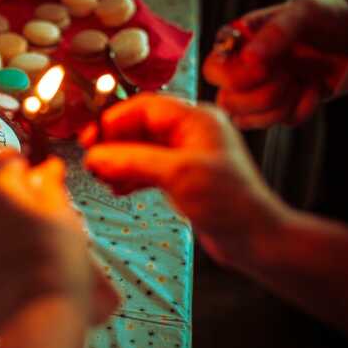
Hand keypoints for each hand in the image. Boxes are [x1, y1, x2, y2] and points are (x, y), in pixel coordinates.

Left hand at [0, 152, 118, 329]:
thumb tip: (47, 167)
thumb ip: (50, 182)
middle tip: (47, 209)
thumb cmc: (55, 260)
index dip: (26, 162)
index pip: (6, 160)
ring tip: (36, 237)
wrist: (36, 318)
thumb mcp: (62, 212)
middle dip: (18, 194)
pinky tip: (21, 256)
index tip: (41, 172)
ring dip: (7, 218)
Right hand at [82, 94, 290, 268]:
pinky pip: (148, 169)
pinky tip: (117, 188)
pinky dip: (130, 177)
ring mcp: (186, 156)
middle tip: (90, 159)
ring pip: (141, 150)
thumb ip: (133, 161)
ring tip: (101, 177)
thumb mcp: (178, 175)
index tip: (91, 136)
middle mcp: (191, 132)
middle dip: (114, 143)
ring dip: (119, 162)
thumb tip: (95, 155)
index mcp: (196, 119)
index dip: (115, 119)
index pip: (146, 107)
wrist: (256, 240)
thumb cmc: (229, 203)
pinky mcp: (183, 178)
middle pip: (140, 127)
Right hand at [203, 0, 347, 128]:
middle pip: (227, 103)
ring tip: (299, 80)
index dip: (235, 78)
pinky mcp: (279, 109)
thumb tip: (248, 58)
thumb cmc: (324, 17)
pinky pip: (280, 123)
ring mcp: (258, 92)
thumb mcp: (303, 12)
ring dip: (280, 105)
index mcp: (237, 44)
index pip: (212, 71)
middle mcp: (242, 70)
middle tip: (287, 74)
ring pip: (247, 120)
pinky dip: (302, 108)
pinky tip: (312, 88)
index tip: (265, 67)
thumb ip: (275, 32)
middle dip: (263, 95)